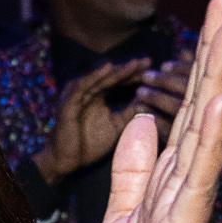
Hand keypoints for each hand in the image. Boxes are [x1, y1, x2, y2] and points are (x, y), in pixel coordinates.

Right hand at [33, 59, 142, 183]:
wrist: (65, 160)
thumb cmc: (88, 144)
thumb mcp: (116, 125)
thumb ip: (130, 112)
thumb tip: (151, 101)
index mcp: (98, 96)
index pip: (119, 81)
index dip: (136, 75)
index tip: (156, 71)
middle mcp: (88, 92)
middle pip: (111, 76)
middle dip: (129, 69)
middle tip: (148, 61)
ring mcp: (77, 95)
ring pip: (98, 78)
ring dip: (115, 70)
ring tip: (133, 64)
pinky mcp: (68, 102)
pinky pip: (81, 86)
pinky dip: (94, 76)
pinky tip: (108, 68)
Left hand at [80, 0, 221, 222]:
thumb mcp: (122, 216)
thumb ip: (134, 168)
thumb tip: (144, 118)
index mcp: (174, 178)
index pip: (191, 103)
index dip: (201, 54)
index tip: (218, 4)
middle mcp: (190, 185)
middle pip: (207, 103)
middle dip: (217, 46)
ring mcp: (190, 208)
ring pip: (209, 130)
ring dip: (221, 77)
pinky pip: (198, 182)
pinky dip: (211, 144)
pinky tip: (221, 107)